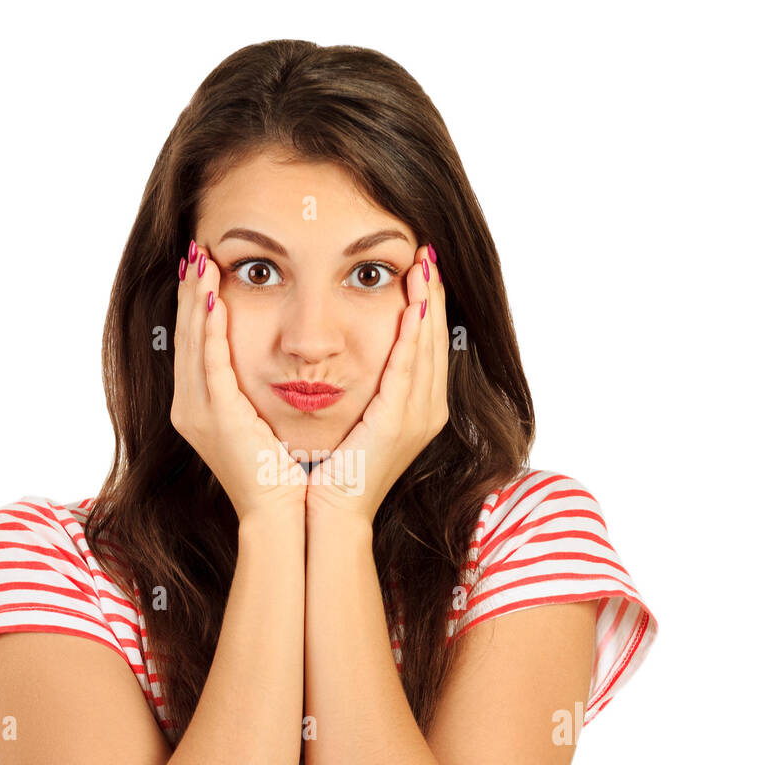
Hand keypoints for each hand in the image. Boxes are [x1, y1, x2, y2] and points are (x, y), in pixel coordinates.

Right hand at [170, 241, 307, 524]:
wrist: (280, 514)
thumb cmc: (282, 472)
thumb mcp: (261, 423)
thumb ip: (254, 391)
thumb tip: (271, 360)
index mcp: (200, 408)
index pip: (194, 344)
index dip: (194, 305)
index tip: (201, 269)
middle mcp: (190, 407)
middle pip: (185, 336)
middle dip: (188, 292)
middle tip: (194, 251)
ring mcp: (198, 412)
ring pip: (192, 343)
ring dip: (195, 299)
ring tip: (200, 262)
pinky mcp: (215, 417)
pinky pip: (210, 363)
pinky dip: (210, 328)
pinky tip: (213, 298)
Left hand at [306, 243, 448, 526]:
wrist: (328, 511)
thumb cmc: (330, 470)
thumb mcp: (353, 420)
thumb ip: (363, 389)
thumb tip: (349, 356)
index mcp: (417, 409)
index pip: (427, 345)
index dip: (427, 305)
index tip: (420, 268)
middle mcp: (427, 410)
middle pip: (436, 339)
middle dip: (433, 294)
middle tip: (427, 252)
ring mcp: (417, 417)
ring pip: (428, 347)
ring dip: (427, 303)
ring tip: (423, 264)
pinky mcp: (399, 422)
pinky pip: (409, 369)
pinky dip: (413, 335)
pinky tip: (414, 306)